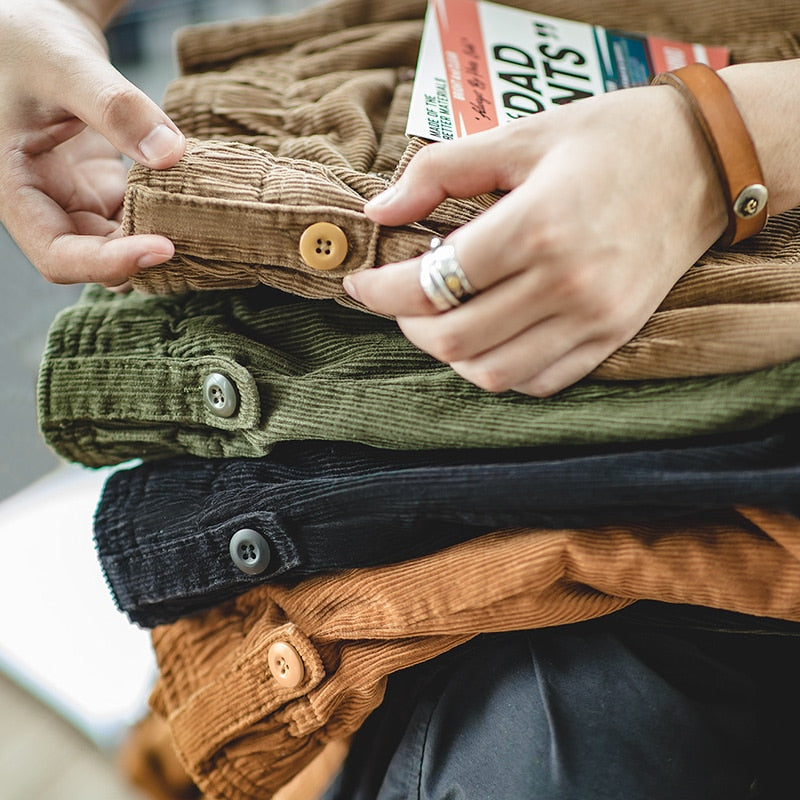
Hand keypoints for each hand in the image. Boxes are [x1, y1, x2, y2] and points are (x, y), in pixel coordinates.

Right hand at [0, 0, 185, 286]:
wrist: (39, 29)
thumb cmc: (31, 41)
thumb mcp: (66, 65)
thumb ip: (115, 107)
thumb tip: (170, 153)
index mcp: (16, 190)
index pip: (58, 256)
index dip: (110, 263)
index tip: (164, 248)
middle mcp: (46, 206)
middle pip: (96, 258)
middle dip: (144, 256)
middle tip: (198, 239)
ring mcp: (78, 200)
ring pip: (122, 244)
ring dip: (159, 240)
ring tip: (205, 225)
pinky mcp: (106, 190)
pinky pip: (138, 219)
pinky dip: (166, 217)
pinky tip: (198, 204)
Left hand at [345, 84, 727, 396]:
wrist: (703, 160)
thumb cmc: (609, 139)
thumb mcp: (520, 136)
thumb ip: (439, 171)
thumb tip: (379, 210)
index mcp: (536, 226)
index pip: (430, 283)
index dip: (380, 289)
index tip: (361, 281)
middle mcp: (566, 284)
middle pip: (452, 340)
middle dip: (407, 323)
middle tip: (399, 296)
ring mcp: (594, 319)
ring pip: (492, 373)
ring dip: (449, 352)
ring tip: (442, 316)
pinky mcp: (613, 338)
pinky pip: (540, 382)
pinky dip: (499, 369)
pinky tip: (490, 334)